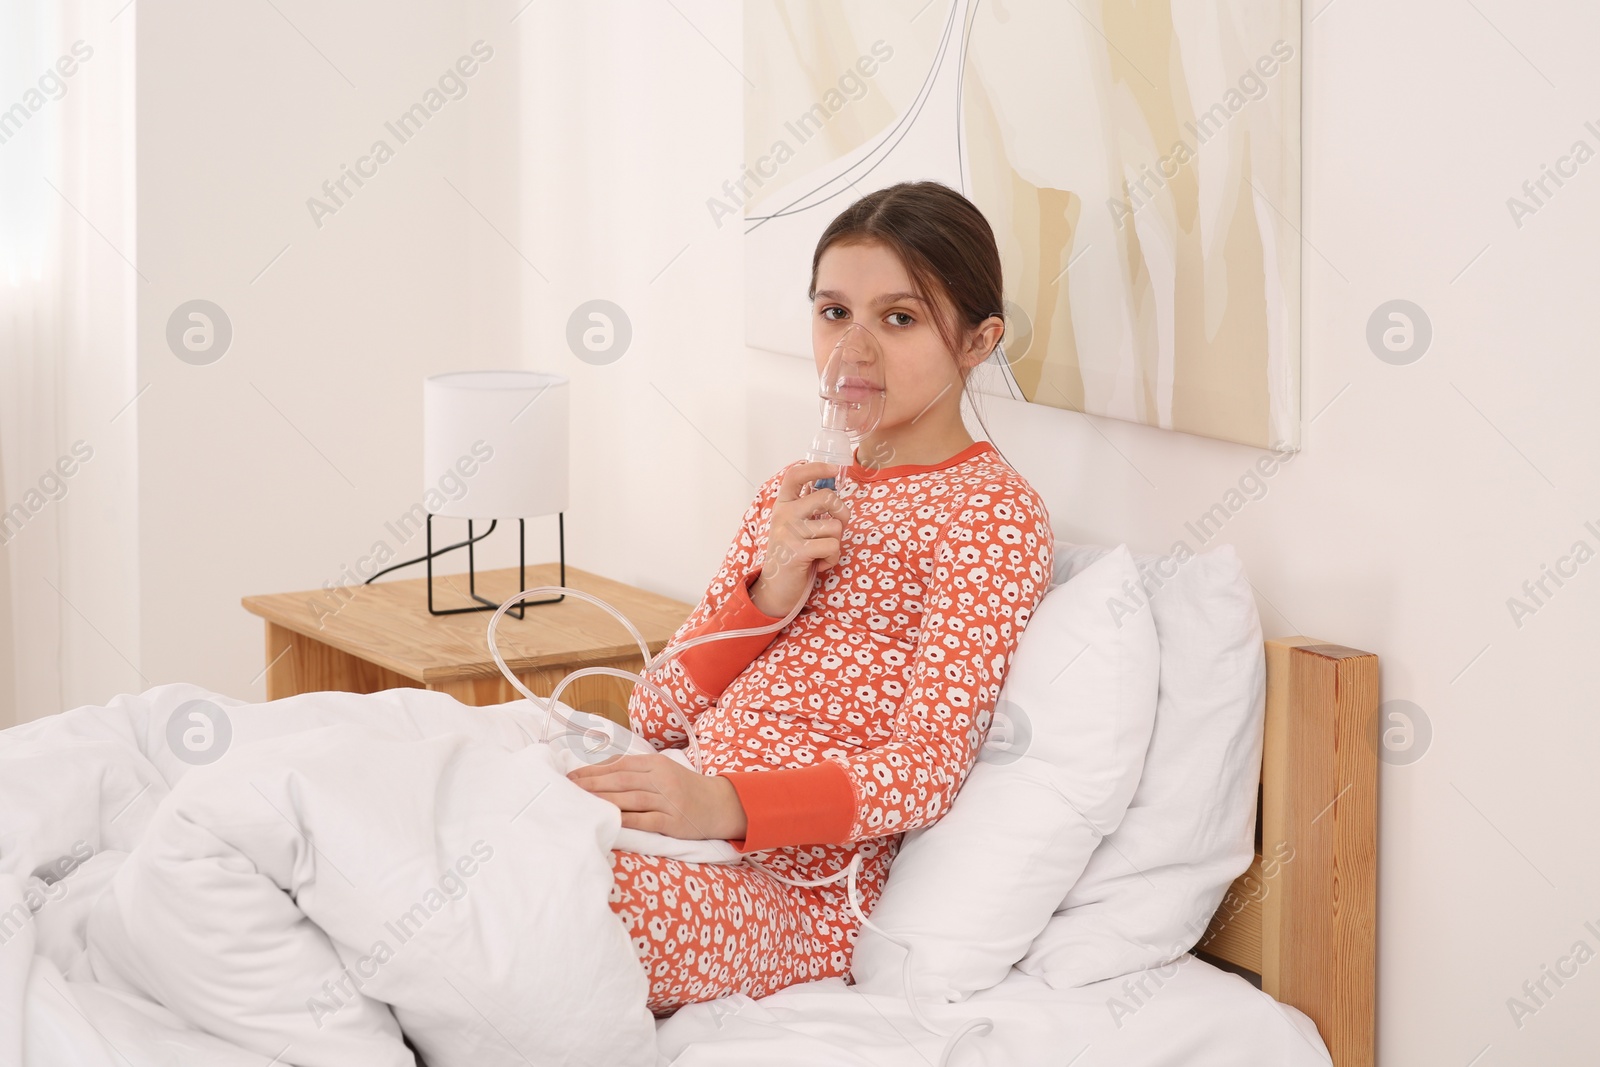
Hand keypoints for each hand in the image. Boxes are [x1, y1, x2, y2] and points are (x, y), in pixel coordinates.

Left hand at [566, 753, 747, 840]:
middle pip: (620, 780)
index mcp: (656, 763)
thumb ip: (635, 770)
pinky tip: (610, 821)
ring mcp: (669, 800)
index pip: (618, 765)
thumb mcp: (662, 771)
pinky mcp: (674, 821)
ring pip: (630, 799)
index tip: (571, 776)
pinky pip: (646, 820)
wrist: (720, 804)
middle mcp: (662, 779)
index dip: (592, 770)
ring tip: (582, 803)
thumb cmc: (685, 787)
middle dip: (591, 784)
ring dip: (604, 800)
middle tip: (568, 788)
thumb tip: (600, 771)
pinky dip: (627, 820)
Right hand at [751, 461, 851, 617]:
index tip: (834, 469)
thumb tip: (833, 490)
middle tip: (838, 525)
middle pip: (827, 497)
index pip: (795, 475)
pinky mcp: (796, 552)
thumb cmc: (793, 555)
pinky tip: (819, 563)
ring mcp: (788, 533)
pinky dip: (832, 558)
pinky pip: (832, 546)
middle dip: (843, 512)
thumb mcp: (795, 526)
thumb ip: (809, 508)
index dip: (817, 467)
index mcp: (783, 505)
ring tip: (820, 552)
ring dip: (835, 543)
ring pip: (835, 526)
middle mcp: (783, 515)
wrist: (775, 589)